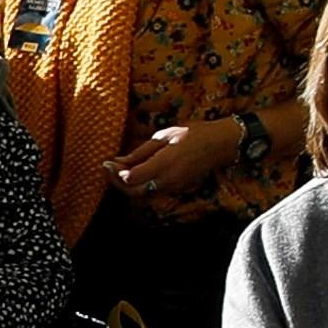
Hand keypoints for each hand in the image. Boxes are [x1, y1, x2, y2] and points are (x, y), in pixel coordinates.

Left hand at [108, 119, 232, 197]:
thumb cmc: (194, 133)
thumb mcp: (165, 136)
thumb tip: (119, 161)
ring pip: (141, 194)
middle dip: (117, 182)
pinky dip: (140, 185)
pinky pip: (152, 191)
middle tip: (109, 169)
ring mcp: (172, 187)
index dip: (114, 173)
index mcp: (163, 165)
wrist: (221, 144)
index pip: (130, 178)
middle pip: (132, 191)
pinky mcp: (176, 188)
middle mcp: (166, 181)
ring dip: (128, 185)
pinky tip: (137, 173)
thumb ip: (141, 152)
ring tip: (120, 171)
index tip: (106, 162)